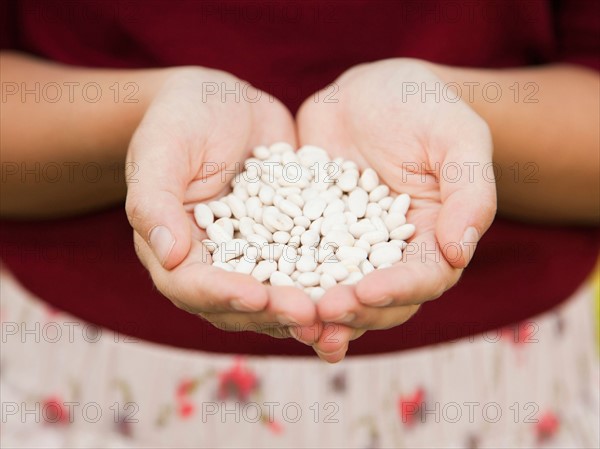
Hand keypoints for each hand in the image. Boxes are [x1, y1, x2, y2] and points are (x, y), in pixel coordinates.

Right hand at [125, 68, 317, 341]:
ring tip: (339, 312)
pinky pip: (307, 265)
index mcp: (173, 249)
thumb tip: (169, 257)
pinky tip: (360, 284)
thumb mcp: (163, 151)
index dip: (223, 295)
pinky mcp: (287, 241)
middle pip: (239, 304)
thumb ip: (156, 202)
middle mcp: (213, 263)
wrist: (223, 103)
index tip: (257, 297)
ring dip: (306, 308)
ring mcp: (253, 256)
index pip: (192, 286)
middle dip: (273, 312)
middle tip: (310, 315)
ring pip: (276, 295)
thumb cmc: (181, 119)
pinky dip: (329, 279)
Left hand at [296, 59, 496, 361]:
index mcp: (433, 240)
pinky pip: (295, 260)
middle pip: (377, 300)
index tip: (365, 293)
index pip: (422, 278)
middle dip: (351, 311)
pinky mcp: (311, 233)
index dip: (396, 291)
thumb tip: (459, 252)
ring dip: (316, 313)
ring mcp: (347, 247)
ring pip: (336, 291)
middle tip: (320, 314)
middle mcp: (391, 254)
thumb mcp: (457, 139)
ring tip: (291, 321)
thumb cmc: (425, 108)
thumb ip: (469, 193)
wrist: (370, 92)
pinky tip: (259, 292)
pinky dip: (283, 279)